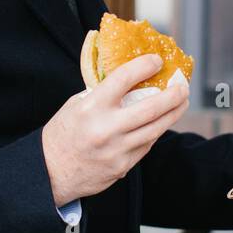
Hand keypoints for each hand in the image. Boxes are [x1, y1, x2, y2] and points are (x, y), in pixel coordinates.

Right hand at [43, 53, 189, 205]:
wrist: (50, 172)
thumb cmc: (62, 134)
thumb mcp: (75, 105)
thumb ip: (101, 93)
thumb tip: (129, 78)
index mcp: (91, 107)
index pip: (124, 79)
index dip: (145, 66)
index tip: (157, 60)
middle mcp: (106, 128)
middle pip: (151, 108)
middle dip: (173, 95)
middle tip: (183, 85)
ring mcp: (117, 150)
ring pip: (155, 129)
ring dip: (173, 114)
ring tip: (182, 102)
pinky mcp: (122, 166)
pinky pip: (146, 146)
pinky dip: (156, 131)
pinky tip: (161, 122)